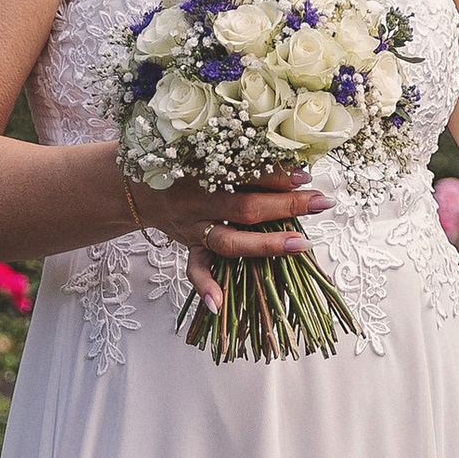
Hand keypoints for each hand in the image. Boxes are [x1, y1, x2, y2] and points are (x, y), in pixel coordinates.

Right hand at [133, 167, 330, 314]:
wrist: (137, 185)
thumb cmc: (185, 165)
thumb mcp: (208, 152)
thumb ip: (243, 159)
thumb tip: (293, 165)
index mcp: (206, 171)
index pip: (247, 172)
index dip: (277, 174)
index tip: (306, 175)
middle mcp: (199, 201)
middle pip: (245, 207)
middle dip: (286, 206)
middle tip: (321, 202)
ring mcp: (193, 227)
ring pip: (229, 241)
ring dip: (266, 245)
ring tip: (301, 245)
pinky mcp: (188, 246)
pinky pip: (195, 269)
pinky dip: (206, 287)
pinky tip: (219, 306)